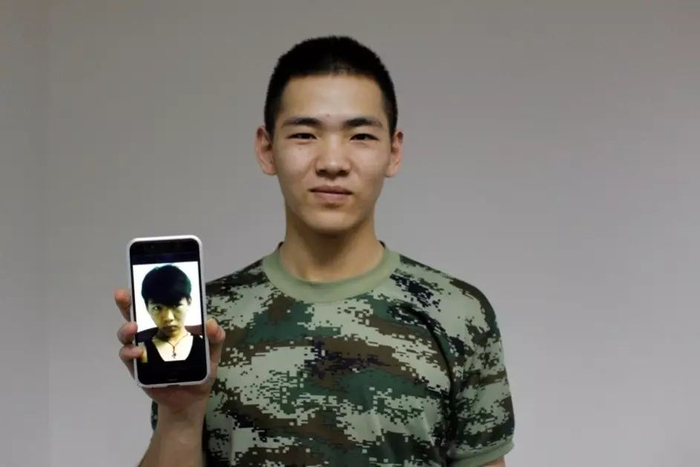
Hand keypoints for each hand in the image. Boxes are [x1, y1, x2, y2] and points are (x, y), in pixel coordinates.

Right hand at [115, 289, 225, 418]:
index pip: (156, 306)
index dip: (148, 292)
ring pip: (127, 335)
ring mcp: (143, 351)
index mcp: (169, 327)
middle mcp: (152, 335)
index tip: (140, 277)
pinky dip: (128, 353)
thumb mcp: (213, 353)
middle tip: (123, 295)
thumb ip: (215, 338)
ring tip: (133, 328)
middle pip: (135, 315)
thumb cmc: (201, 371)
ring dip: (126, 329)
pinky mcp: (138, 369)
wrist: (191, 399)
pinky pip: (128, 358)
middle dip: (126, 303)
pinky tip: (134, 353)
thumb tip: (210, 323)